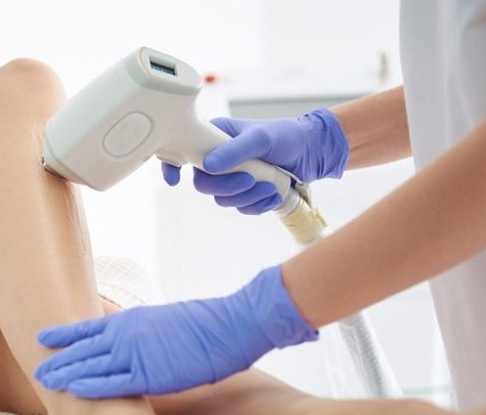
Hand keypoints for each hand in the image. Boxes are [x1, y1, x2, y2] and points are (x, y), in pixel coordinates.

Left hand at [34, 266, 317, 397]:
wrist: (230, 324)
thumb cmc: (206, 324)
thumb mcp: (164, 320)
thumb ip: (142, 331)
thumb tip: (133, 339)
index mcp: (131, 320)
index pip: (88, 327)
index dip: (63, 334)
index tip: (41, 337)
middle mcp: (127, 335)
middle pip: (83, 348)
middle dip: (58, 358)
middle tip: (36, 367)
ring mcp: (136, 354)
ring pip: (92, 365)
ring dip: (66, 373)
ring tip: (44, 379)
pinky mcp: (150, 375)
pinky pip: (114, 383)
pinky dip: (91, 386)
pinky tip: (73, 390)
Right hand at [161, 108, 348, 213]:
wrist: (313, 153)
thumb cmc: (287, 137)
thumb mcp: (262, 138)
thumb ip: (235, 150)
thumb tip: (209, 166)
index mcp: (216, 138)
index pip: (184, 151)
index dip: (172, 166)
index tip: (174, 180)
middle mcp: (220, 158)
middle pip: (204, 183)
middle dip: (227, 187)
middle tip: (249, 180)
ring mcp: (232, 177)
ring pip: (223, 199)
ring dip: (246, 198)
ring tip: (270, 186)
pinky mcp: (246, 193)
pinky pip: (241, 208)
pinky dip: (257, 205)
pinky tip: (273, 195)